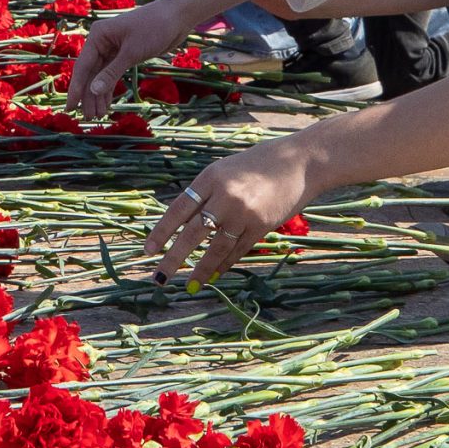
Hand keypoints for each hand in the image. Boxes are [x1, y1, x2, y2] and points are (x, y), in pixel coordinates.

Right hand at [66, 0, 198, 117]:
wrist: (176, 17)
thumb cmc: (154, 29)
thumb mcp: (131, 53)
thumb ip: (111, 73)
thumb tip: (92, 91)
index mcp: (98, 36)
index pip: (82, 67)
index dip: (76, 89)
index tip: (70, 108)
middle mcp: (101, 42)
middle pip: (90, 73)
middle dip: (88, 95)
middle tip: (88, 117)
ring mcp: (112, 49)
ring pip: (99, 76)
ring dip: (98, 95)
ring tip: (98, 115)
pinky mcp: (123, 54)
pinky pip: (111, 74)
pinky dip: (109, 88)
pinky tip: (106, 104)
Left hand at [144, 139, 316, 283]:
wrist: (301, 162)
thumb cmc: (258, 165)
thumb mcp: (225, 170)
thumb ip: (205, 193)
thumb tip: (181, 223)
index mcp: (210, 178)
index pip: (179, 209)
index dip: (161, 231)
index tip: (148, 250)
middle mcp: (225, 195)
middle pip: (193, 233)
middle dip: (174, 258)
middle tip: (159, 278)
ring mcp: (244, 212)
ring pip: (216, 248)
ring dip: (201, 269)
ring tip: (189, 285)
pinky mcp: (262, 225)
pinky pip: (237, 250)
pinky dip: (224, 264)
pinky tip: (213, 275)